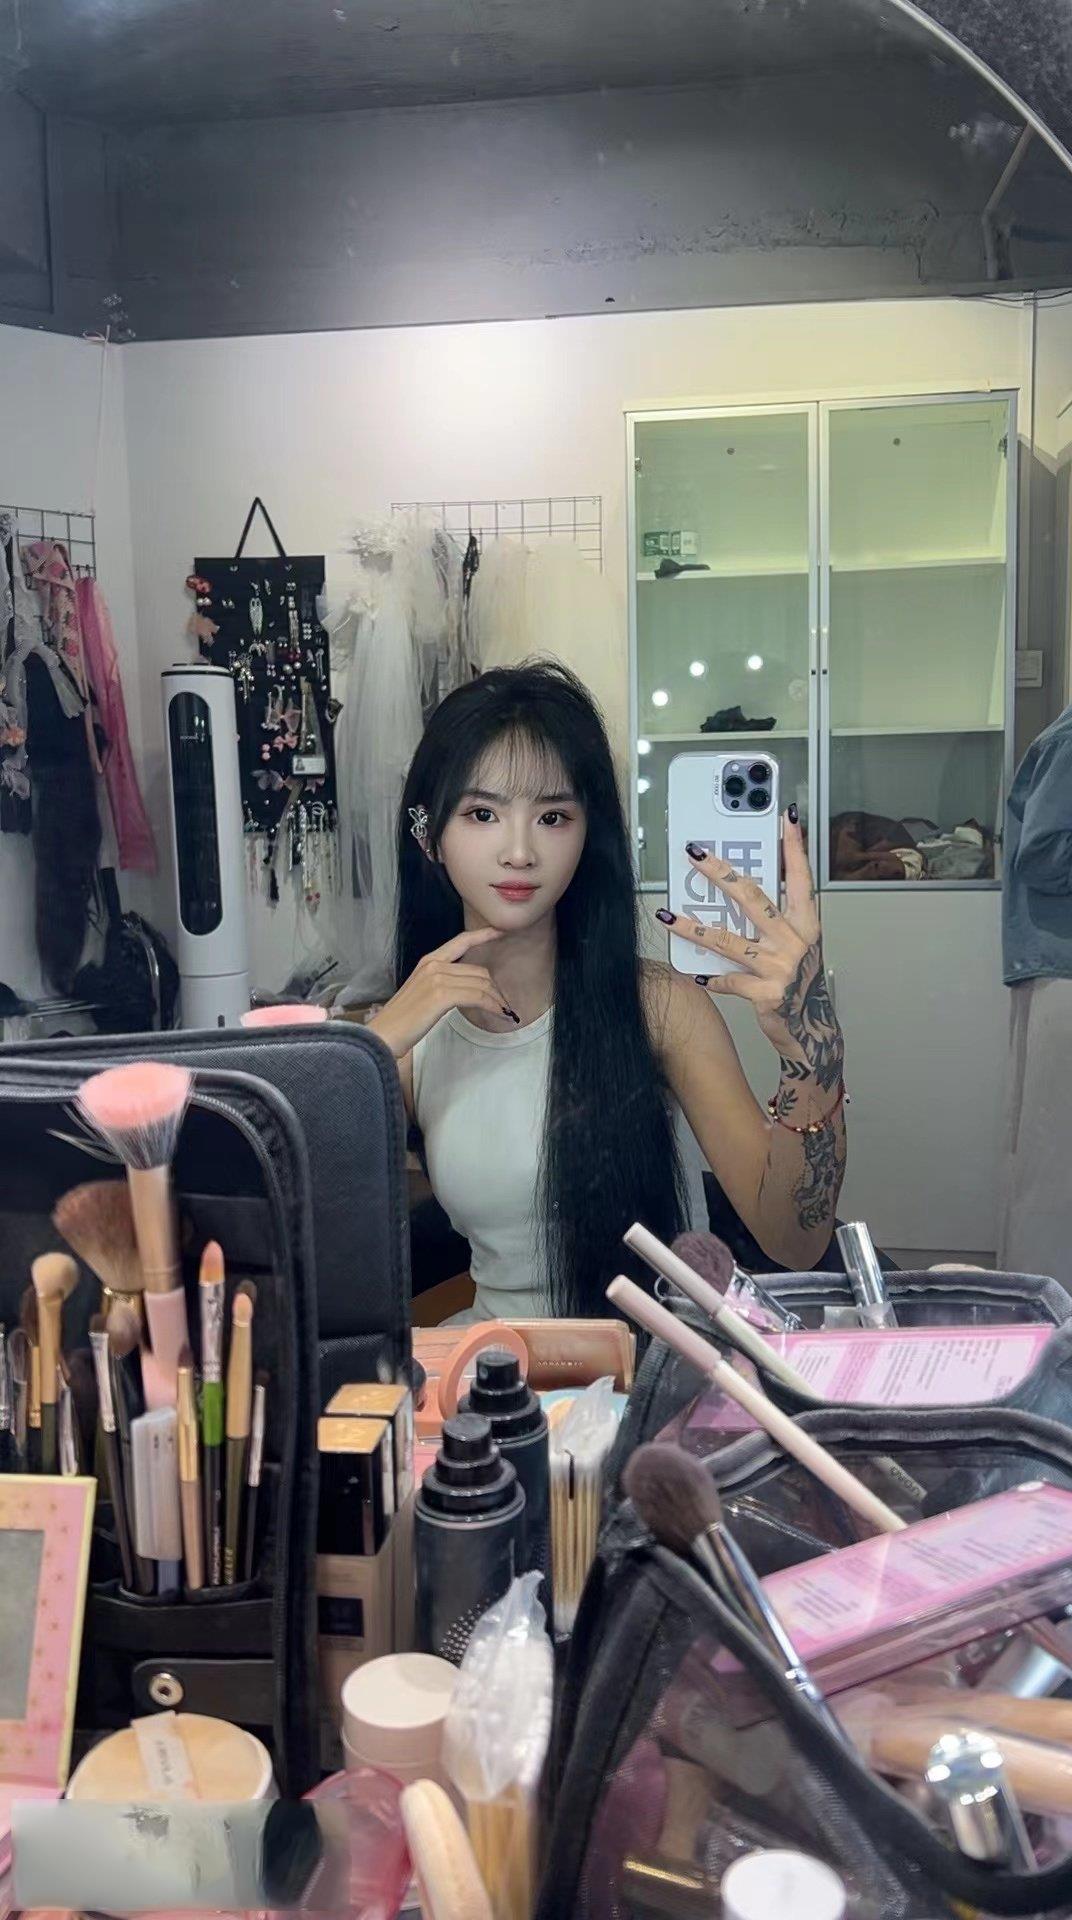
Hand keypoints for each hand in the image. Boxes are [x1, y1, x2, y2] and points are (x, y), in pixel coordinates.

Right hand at [367, 927, 515, 1059]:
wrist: (384, 1035)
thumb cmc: (401, 1020)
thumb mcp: (422, 993)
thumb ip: (442, 984)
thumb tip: (467, 990)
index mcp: (428, 961)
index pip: (461, 941)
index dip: (483, 935)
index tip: (500, 932)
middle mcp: (434, 965)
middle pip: (478, 970)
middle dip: (495, 989)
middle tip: (504, 1005)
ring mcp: (437, 978)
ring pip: (481, 984)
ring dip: (497, 1000)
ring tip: (505, 1013)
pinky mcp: (441, 995)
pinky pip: (478, 997)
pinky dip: (493, 1006)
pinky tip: (499, 1015)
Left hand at [657, 812, 843, 1090]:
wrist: (813, 1032)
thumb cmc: (799, 982)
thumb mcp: (795, 945)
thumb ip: (774, 920)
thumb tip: (735, 888)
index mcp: (806, 923)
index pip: (800, 877)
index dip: (794, 847)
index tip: (786, 817)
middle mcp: (795, 941)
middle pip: (752, 898)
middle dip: (720, 872)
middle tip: (694, 853)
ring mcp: (781, 967)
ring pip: (728, 940)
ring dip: (693, 928)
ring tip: (666, 914)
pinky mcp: (767, 995)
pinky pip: (728, 981)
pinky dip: (710, 977)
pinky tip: (692, 973)